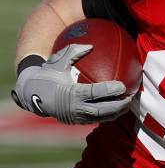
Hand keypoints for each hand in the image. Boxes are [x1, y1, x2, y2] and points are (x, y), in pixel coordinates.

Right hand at [11, 44, 132, 123]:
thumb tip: (91, 45)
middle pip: (101, 110)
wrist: (32, 94)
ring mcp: (76, 117)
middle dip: (118, 105)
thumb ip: (74, 51)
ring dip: (116, 112)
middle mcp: (74, 108)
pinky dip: (108, 115)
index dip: (109, 90)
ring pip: (100, 118)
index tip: (122, 85)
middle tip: (130, 96)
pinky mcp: (77, 122)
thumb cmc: (48, 74)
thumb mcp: (57, 61)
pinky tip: (118, 108)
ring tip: (128, 103)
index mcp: (70, 93)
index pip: (94, 93)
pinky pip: (96, 120)